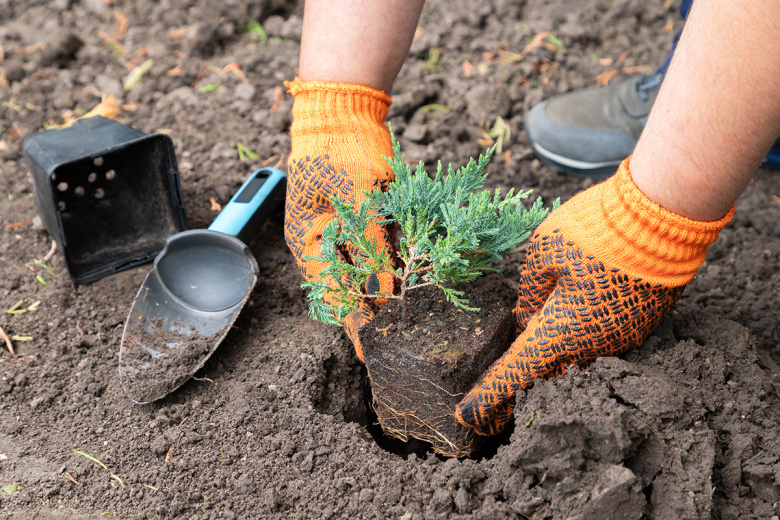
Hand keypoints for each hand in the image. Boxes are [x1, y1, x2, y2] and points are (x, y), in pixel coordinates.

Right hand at [284, 78, 396, 360]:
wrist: (344, 111)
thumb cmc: (342, 150)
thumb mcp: (360, 198)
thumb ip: (372, 245)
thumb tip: (386, 290)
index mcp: (310, 241)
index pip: (332, 295)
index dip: (352, 326)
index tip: (370, 354)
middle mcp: (322, 242)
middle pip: (347, 289)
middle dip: (369, 316)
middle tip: (393, 343)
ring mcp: (341, 231)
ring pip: (363, 273)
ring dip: (381, 295)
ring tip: (402, 323)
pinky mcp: (360, 219)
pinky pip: (374, 251)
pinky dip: (389, 267)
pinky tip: (406, 283)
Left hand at [455, 158, 733, 434]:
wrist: (661, 220)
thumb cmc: (594, 233)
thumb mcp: (542, 253)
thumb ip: (529, 292)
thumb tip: (528, 315)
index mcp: (558, 333)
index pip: (514, 374)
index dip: (487, 397)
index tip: (467, 417)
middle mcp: (590, 347)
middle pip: (545, 369)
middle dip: (521, 375)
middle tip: (498, 381)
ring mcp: (619, 340)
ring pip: (576, 355)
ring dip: (556, 348)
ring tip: (544, 326)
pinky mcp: (640, 326)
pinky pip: (601, 340)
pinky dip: (583, 333)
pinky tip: (579, 308)